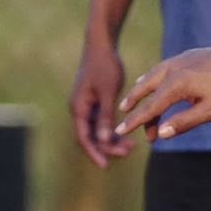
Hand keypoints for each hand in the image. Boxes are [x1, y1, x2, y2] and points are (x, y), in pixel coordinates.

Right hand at [69, 37, 130, 167]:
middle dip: (107, 147)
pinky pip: (100, 122)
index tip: (106, 164)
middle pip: (91, 136)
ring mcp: (86, 105)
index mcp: (79, 108)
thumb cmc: (105, 66)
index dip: (95, 152)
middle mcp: (79, 109)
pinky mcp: (94, 101)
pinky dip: (111, 128)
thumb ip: (105, 116)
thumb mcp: (108, 92)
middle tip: (128, 152)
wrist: (101, 46)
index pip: (84, 138)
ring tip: (132, 146)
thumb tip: (102, 139)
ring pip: (96, 130)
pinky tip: (127, 133)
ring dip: (111, 139)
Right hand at [115, 47, 210, 142]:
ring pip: (150, 77)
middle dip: (133, 104)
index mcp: (176, 85)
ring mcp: (177, 61)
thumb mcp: (210, 111)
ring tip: (131, 101)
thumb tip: (161, 133)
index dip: (135, 121)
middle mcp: (171, 71)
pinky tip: (150, 82)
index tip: (121, 131)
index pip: (150, 108)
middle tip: (124, 116)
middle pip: (144, 89)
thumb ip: (184, 122)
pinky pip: (160, 69)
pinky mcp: (184, 57)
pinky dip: (150, 78)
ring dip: (140, 90)